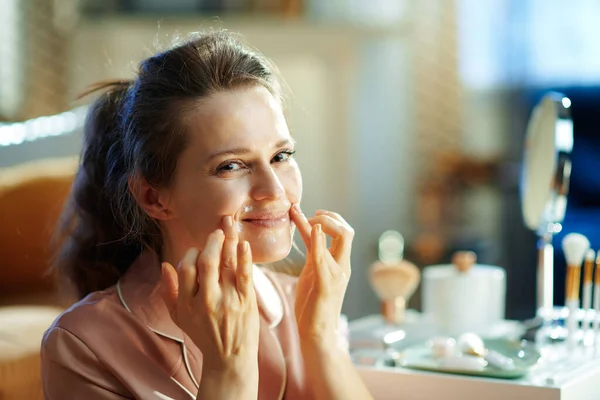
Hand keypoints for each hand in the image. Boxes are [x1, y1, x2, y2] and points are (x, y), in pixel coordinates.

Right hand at [160, 216, 259, 375]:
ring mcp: (228, 300)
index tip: (198, 250)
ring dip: (228, 241)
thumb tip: (164, 264)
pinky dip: (244, 257)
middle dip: (212, 241)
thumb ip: (169, 291)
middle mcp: (206, 300)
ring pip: (226, 263)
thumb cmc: (204, 334)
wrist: (230, 360)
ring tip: (229, 226)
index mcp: (187, 303)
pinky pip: (245, 275)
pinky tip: (243, 244)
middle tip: (217, 230)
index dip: (191, 254)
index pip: (186, 268)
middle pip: (206, 261)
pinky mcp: (246, 301)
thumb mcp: (179, 317)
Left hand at [290, 205, 352, 348]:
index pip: (342, 231)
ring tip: (305, 217)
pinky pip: (324, 260)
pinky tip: (312, 230)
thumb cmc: (313, 303)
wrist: (316, 333)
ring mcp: (336, 275)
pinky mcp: (326, 286)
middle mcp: (341, 266)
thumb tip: (308, 227)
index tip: (309, 212)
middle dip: (329, 217)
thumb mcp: (312, 270)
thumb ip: (313, 250)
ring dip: (322, 223)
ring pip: (341, 240)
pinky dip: (320, 243)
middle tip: (310, 215)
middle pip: (346, 231)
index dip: (328, 217)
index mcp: (339, 263)